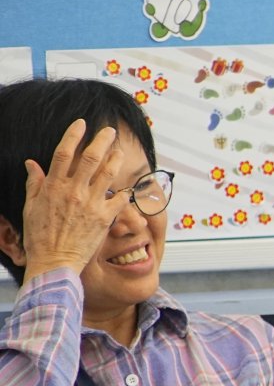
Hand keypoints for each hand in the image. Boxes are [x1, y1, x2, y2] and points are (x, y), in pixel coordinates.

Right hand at [19, 121, 125, 278]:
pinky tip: (131, 185)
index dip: (73, 135)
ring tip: (120, 152)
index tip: (82, 123)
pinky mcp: (105, 217)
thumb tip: (31, 163)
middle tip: (110, 131)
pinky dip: (127, 190)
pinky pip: (121, 198)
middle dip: (102, 140)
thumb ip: (34, 183)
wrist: (54, 262)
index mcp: (53, 186)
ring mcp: (91, 203)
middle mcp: (73, 191)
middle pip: (91, 157)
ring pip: (109, 173)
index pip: (63, 153)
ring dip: (116, 159)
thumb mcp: (31, 208)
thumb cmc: (40, 237)